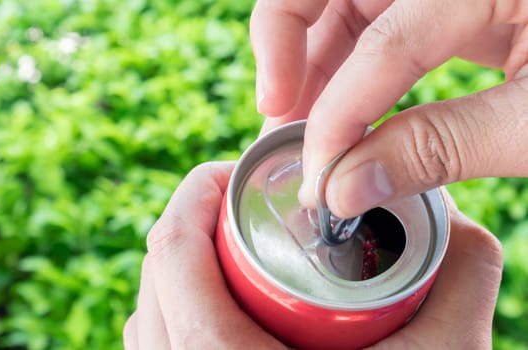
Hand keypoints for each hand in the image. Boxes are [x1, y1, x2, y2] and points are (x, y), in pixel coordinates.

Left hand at [123, 162, 502, 348]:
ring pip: (153, 304)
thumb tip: (461, 219)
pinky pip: (158, 338)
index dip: (199, 189)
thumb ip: (461, 278)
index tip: (239, 172)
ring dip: (191, 262)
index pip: (171, 246)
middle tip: (251, 205)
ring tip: (242, 247)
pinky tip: (232, 304)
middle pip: (159, 267)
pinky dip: (185, 306)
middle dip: (201, 220)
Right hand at [251, 0, 527, 215]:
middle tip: (277, 121)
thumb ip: (441, 148)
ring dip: (312, 65)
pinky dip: (349, 69)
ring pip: (347, 7)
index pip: (382, 43)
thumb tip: (347, 190)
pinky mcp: (454, 6)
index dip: (337, 116)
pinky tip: (339, 115)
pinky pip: (379, 25)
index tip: (317, 180)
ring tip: (296, 128)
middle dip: (289, 52)